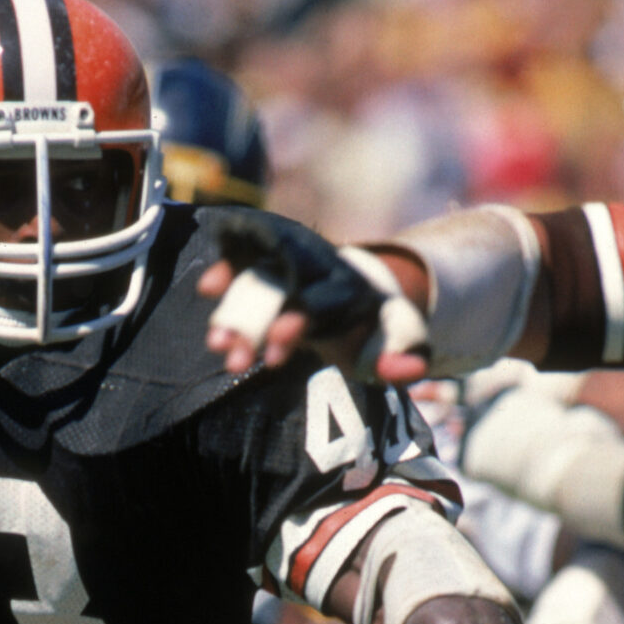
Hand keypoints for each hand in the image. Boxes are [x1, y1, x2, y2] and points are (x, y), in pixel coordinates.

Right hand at [198, 211, 429, 382]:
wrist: (358, 290)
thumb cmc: (369, 331)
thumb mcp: (388, 346)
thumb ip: (399, 361)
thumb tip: (415, 369)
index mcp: (350, 290)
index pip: (320, 301)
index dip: (297, 319)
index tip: (276, 350)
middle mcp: (319, 268)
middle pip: (282, 289)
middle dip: (254, 323)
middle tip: (231, 360)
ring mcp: (294, 259)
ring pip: (258, 276)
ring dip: (233, 308)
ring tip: (215, 345)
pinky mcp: (272, 256)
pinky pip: (246, 253)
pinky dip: (227, 265)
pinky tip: (208, 287)